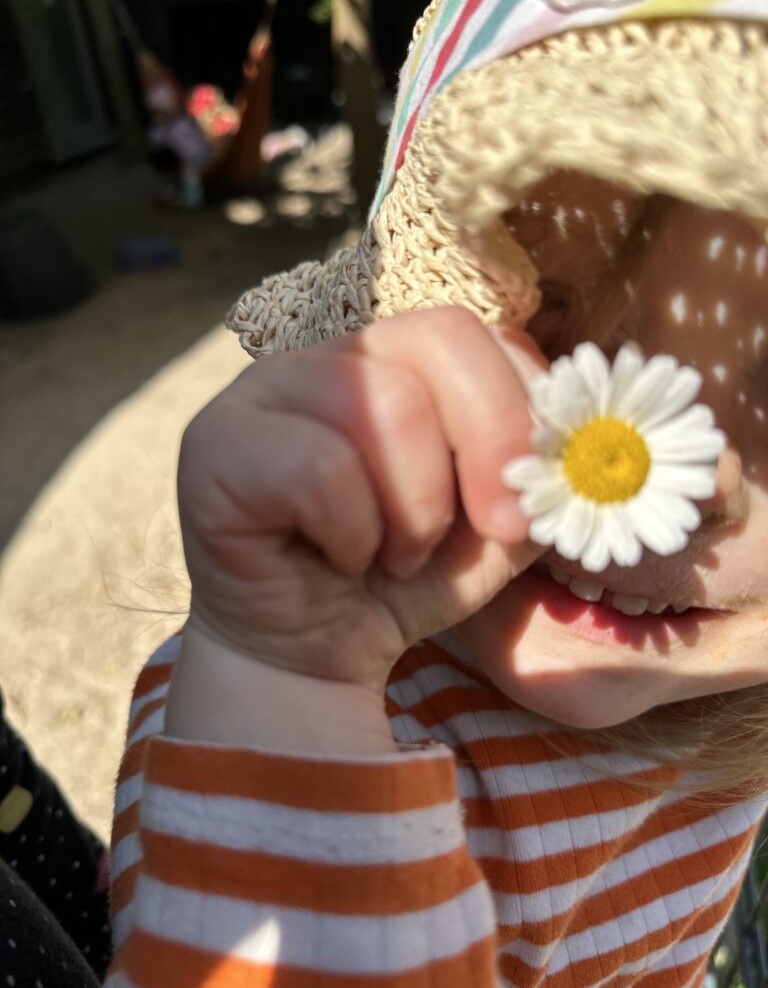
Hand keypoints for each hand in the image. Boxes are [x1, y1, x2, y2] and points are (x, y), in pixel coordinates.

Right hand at [177, 307, 546, 695]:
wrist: (310, 656)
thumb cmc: (400, 581)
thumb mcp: (493, 532)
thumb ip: (532, 475)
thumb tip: (574, 442)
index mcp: (394, 362)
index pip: (479, 331)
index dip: (524, 408)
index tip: (536, 501)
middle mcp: (328, 357)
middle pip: (438, 338)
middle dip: (488, 443)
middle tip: (496, 526)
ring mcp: (263, 389)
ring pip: (382, 404)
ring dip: (415, 509)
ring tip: (396, 554)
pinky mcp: (215, 443)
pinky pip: (318, 467)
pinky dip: (353, 534)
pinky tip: (340, 560)